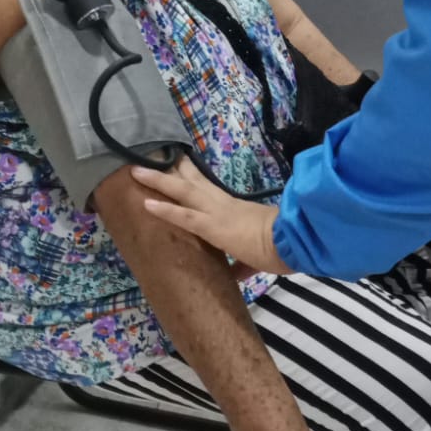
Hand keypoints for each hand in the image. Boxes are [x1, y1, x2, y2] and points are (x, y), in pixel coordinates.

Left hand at [131, 157, 288, 275]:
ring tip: (135, 171)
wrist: (295, 241)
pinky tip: (146, 203)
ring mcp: (217, 213)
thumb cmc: (282, 244)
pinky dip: (165, 209)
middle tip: (149, 155)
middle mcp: (222, 205)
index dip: (190, 175)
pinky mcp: (214, 226)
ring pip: (182, 191)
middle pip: (192, 181)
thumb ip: (241, 263)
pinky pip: (185, 216)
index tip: (175, 163)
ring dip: (158, 181)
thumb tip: (235, 275)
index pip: (207, 188)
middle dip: (170, 169)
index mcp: (234, 209)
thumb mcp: (258, 253)